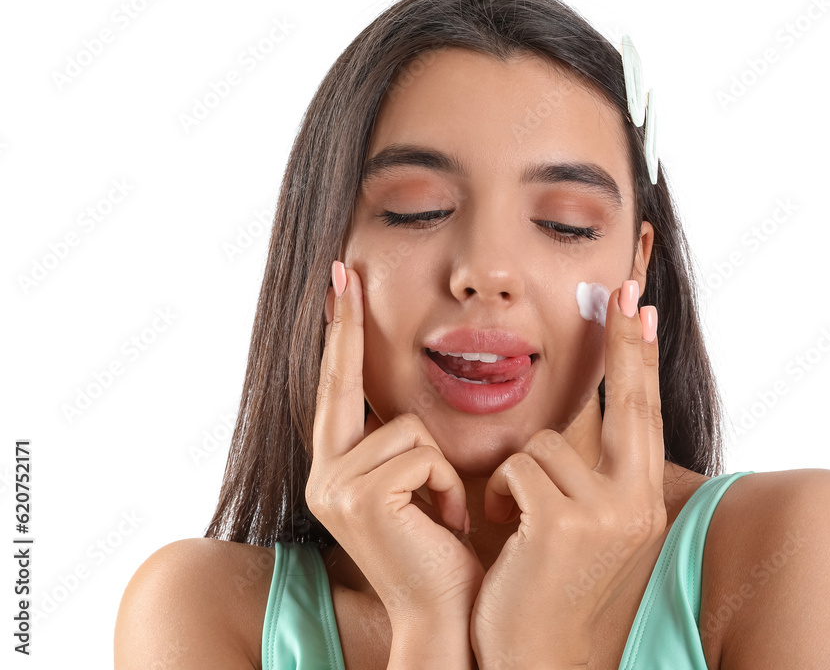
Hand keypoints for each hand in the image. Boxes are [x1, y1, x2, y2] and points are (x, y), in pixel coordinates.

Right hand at [305, 260, 485, 629]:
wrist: (449, 619)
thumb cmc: (446, 552)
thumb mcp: (423, 485)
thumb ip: (407, 441)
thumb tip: (424, 380)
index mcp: (336, 471)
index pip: (336, 389)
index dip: (337, 335)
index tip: (337, 283)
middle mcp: (322, 476)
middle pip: (347, 382)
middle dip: (346, 325)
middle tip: (343, 270)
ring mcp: (334, 486)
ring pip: (407, 424)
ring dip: (441, 467)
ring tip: (443, 512)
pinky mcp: (360, 496)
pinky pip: (422, 452)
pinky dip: (447, 485)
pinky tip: (445, 524)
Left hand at [470, 280, 666, 668]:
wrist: (537, 666)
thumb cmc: (548, 596)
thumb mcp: (583, 535)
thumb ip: (587, 481)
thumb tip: (571, 427)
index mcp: (643, 504)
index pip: (643, 415)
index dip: (640, 359)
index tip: (639, 307)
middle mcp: (638, 505)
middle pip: (629, 401)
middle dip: (625, 340)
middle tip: (623, 285)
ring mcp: (606, 514)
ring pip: (544, 443)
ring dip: (514, 476)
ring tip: (512, 523)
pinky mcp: (564, 523)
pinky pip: (515, 468)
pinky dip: (494, 493)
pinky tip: (498, 531)